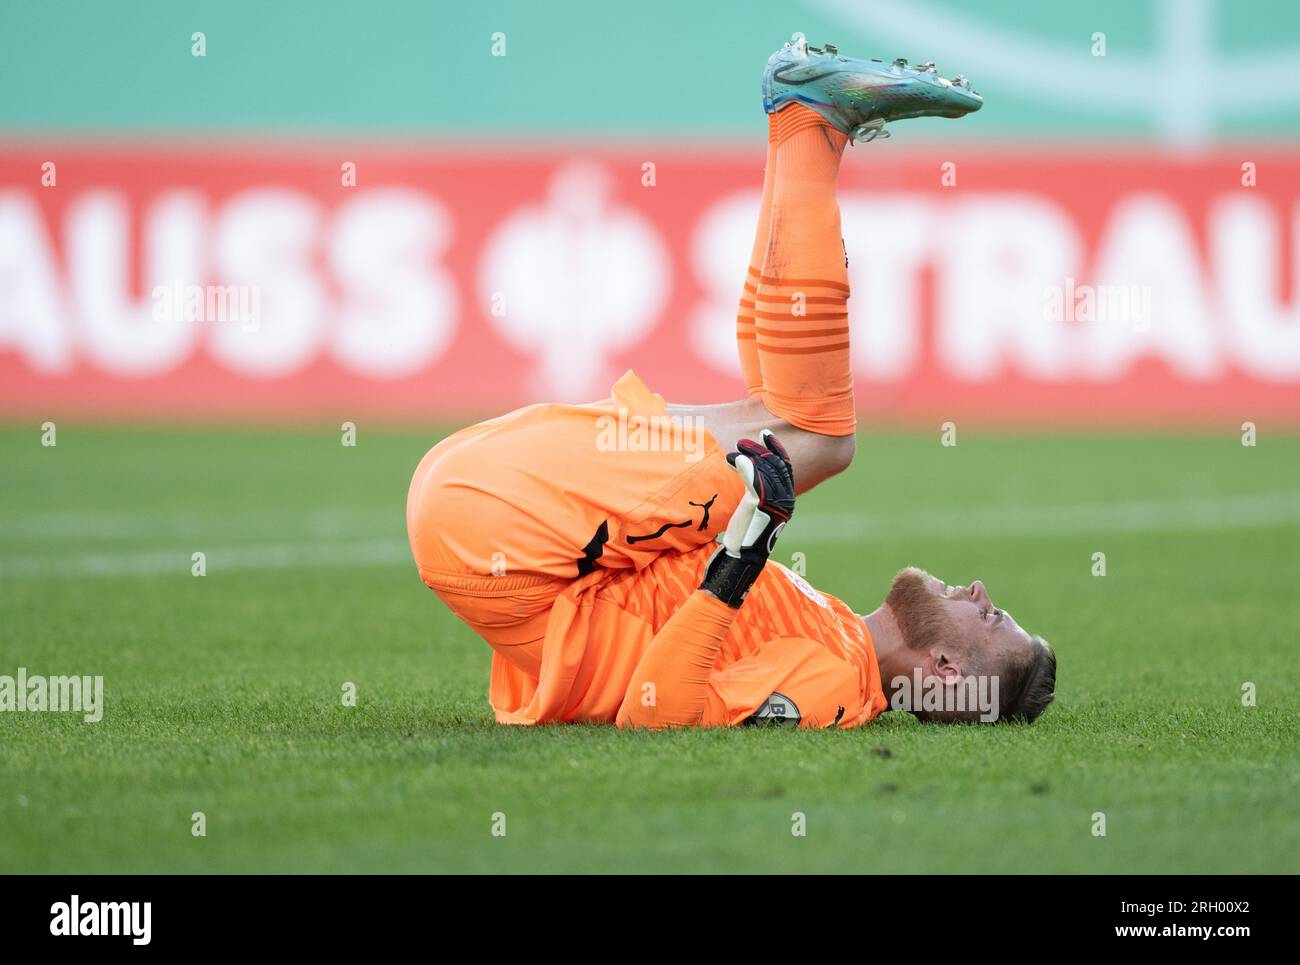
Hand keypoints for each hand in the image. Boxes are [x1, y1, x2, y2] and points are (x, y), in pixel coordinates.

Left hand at [701, 430, 795, 606]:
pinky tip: (735, 458)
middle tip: (746, 440)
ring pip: (765, 470)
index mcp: (786, 500)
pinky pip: (754, 480)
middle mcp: (785, 500)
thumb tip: (750, 468)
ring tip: (736, 447)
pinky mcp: (758, 505)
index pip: (785, 468)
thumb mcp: (754, 508)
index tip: (765, 434)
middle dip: (762, 449)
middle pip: (776, 465)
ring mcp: (773, 503)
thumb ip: (757, 490)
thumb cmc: (745, 533)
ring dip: (751, 455)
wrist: (741, 557)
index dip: (776, 449)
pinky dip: (745, 467)